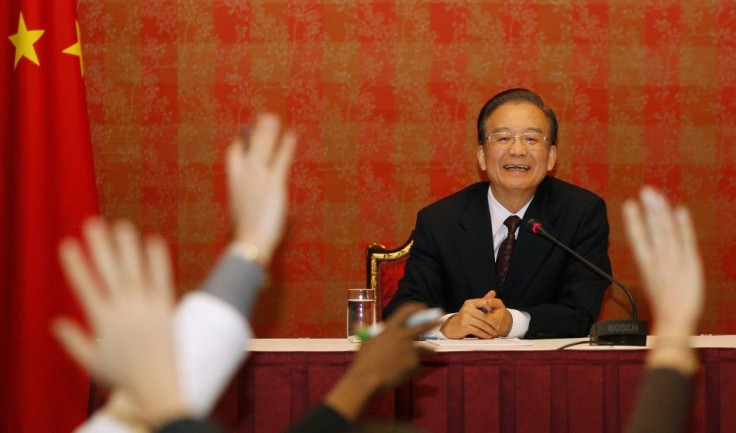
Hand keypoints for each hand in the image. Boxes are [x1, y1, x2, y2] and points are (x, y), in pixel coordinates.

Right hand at [52, 218, 185, 426]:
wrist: (156, 385)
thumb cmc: (123, 376)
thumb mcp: (92, 363)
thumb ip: (73, 341)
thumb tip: (54, 323)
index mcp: (102, 321)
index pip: (85, 286)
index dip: (76, 264)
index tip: (68, 244)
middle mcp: (122, 309)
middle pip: (109, 271)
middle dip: (99, 246)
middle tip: (92, 224)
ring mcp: (145, 307)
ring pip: (135, 269)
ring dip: (127, 246)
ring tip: (121, 226)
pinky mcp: (165, 307)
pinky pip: (162, 278)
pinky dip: (158, 259)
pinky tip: (154, 240)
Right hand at [228, 113, 296, 266]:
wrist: (249, 241)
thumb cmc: (245, 236)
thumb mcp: (240, 217)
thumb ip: (246, 206)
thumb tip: (251, 206)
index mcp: (233, 184)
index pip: (234, 157)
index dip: (239, 145)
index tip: (243, 138)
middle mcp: (243, 176)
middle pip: (248, 146)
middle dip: (255, 131)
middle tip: (263, 118)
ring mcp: (258, 178)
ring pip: (262, 147)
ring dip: (268, 131)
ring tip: (273, 118)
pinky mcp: (274, 183)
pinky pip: (281, 159)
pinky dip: (286, 146)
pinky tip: (291, 135)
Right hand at [324, 302, 436, 420]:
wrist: (368, 378)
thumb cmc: (363, 360)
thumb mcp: (365, 342)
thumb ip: (368, 333)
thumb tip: (358, 326)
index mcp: (391, 328)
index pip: (406, 310)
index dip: (416, 307)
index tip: (422, 307)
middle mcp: (403, 336)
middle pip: (423, 326)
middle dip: (433, 322)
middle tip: (439, 320)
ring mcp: (410, 350)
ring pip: (423, 349)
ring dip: (428, 350)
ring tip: (433, 351)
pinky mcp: (414, 364)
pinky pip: (415, 365)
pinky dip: (411, 368)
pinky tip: (401, 373)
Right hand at [440, 290, 510, 337]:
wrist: (452, 326)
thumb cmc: (465, 316)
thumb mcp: (473, 306)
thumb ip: (483, 300)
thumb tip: (493, 292)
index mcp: (470, 303)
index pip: (484, 302)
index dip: (491, 308)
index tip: (497, 314)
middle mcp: (467, 308)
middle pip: (484, 316)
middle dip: (493, 322)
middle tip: (498, 327)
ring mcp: (465, 317)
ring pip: (482, 324)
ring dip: (490, 330)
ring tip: (495, 333)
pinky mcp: (464, 326)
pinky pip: (478, 331)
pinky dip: (484, 334)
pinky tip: (488, 336)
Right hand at [623, 186, 703, 336]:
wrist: (674, 319)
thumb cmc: (664, 304)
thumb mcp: (652, 281)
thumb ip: (652, 263)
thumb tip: (647, 248)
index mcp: (646, 263)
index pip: (637, 237)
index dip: (634, 220)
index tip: (629, 204)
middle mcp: (658, 259)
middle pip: (652, 230)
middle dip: (649, 209)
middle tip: (645, 191)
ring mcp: (673, 260)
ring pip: (666, 231)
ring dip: (662, 212)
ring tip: (657, 196)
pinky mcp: (690, 264)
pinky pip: (686, 241)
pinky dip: (683, 226)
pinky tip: (680, 211)